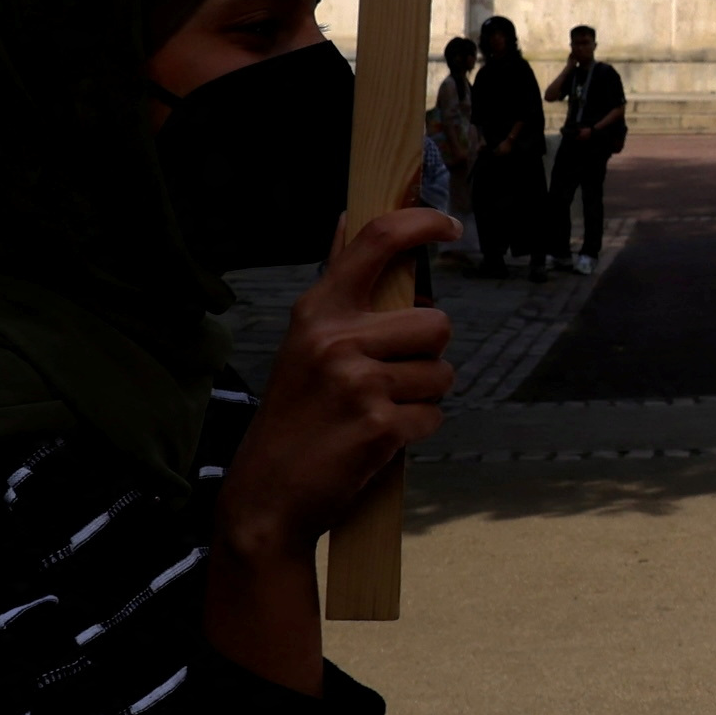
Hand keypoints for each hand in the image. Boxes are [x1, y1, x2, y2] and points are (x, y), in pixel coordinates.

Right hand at [221, 202, 461, 561]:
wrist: (266, 499)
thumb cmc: (293, 417)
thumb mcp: (302, 342)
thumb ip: (335, 282)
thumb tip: (347, 215)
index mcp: (318, 312)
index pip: (378, 240)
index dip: (422, 222)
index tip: (449, 226)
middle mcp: (336, 339)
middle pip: (437, 322)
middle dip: (428, 355)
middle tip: (391, 379)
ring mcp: (358, 382)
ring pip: (442, 373)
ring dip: (423, 396)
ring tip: (378, 411)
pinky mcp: (379, 426)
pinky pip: (433, 416)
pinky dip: (415, 431)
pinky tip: (377, 441)